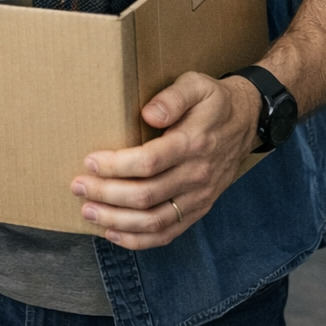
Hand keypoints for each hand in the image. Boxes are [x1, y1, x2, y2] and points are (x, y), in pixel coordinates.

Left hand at [70, 71, 261, 249]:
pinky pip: (169, 233)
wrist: (248, 121)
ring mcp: (199, 196)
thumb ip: (173, 97)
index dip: (116, 166)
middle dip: (107, 194)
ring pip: (155, 220)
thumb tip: (149, 113)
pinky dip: (139, 239)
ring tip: (88, 212)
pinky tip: (114, 233)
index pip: (149, 162)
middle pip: (146, 195)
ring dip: (117, 221)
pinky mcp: (198, 209)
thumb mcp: (196, 85)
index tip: (89, 162)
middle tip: (78, 186)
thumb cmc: (213, 101)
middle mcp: (197, 175)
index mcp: (193, 143)